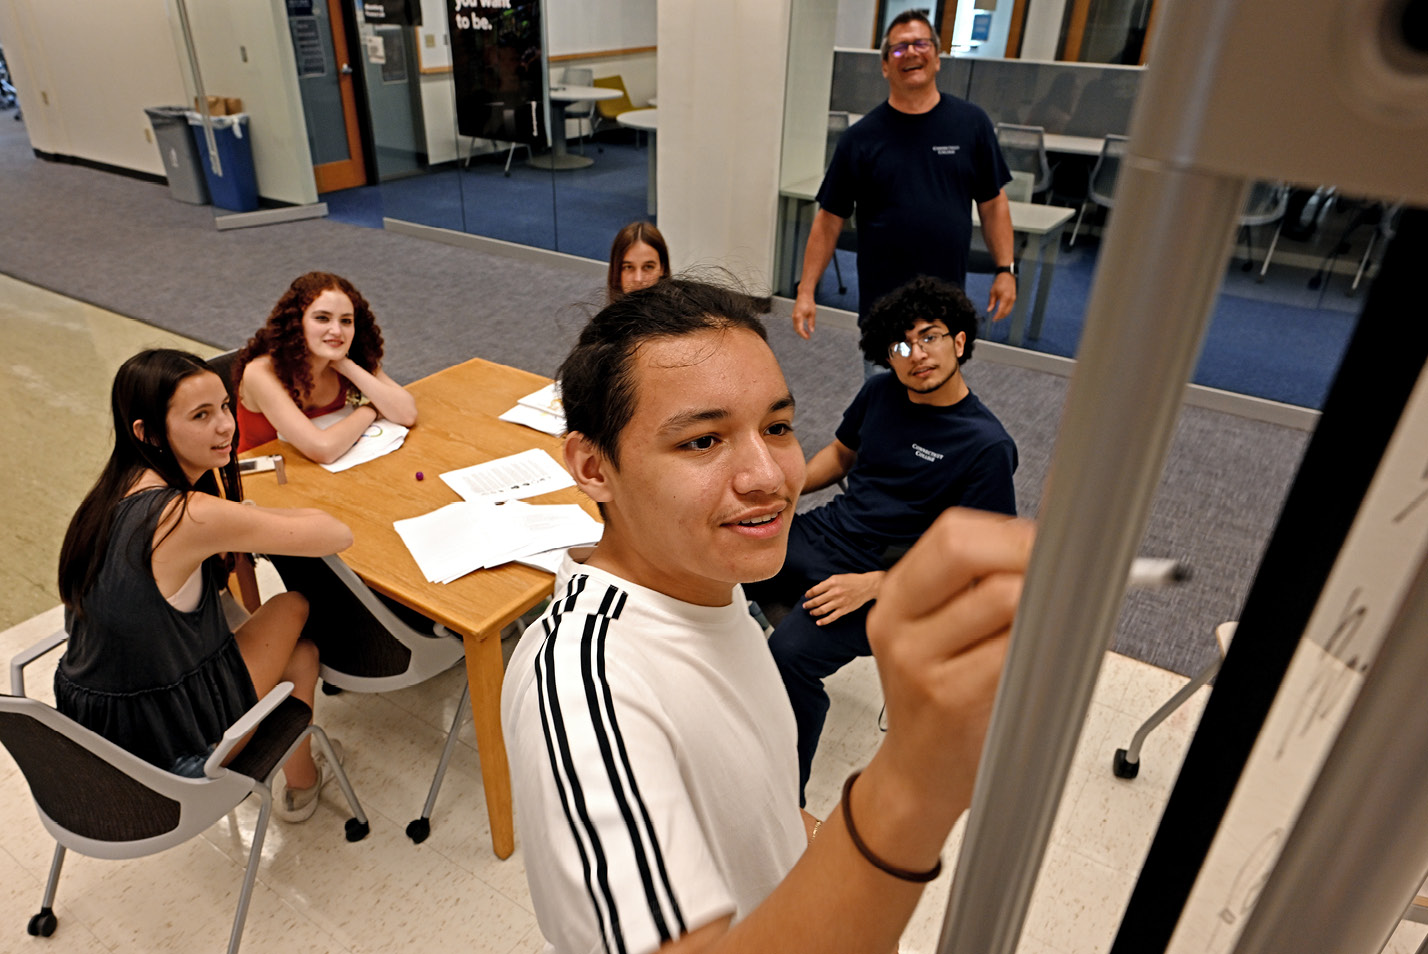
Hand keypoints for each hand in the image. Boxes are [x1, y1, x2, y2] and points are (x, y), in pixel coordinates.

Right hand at [792, 295, 817, 339]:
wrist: (804, 295)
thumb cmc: (808, 302)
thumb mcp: (812, 313)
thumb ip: (811, 323)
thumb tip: (812, 331)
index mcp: (798, 317)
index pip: (800, 329)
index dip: (804, 335)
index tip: (808, 338)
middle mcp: (794, 317)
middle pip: (796, 329)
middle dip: (802, 334)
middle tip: (808, 337)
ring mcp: (793, 316)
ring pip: (795, 327)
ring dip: (800, 331)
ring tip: (807, 334)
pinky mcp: (794, 315)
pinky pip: (795, 324)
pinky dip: (799, 328)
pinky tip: (804, 329)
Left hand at [803, 572, 883, 624]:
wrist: (867, 586)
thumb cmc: (853, 580)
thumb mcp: (838, 577)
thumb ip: (827, 583)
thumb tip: (817, 590)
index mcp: (832, 583)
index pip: (815, 590)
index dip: (808, 594)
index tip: (806, 596)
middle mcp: (835, 592)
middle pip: (817, 601)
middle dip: (808, 604)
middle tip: (805, 606)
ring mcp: (840, 602)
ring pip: (822, 610)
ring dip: (814, 612)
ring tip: (811, 612)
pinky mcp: (844, 610)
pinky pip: (832, 617)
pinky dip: (824, 621)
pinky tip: (818, 622)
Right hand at [866, 508, 1031, 810]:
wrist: (918, 773)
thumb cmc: (937, 701)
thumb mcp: (931, 636)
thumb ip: (971, 591)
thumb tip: (1042, 549)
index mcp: (894, 600)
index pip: (950, 534)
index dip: (1006, 532)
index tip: (1039, 546)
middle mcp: (898, 625)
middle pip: (963, 550)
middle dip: (1021, 553)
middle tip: (1052, 574)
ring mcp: (920, 661)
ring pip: (1001, 596)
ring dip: (1039, 603)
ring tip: (1046, 623)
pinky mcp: (953, 697)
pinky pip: (1014, 648)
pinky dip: (1041, 644)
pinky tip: (1041, 657)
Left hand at [987, 272, 1016, 321]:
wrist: (1007, 275)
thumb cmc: (999, 282)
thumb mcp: (993, 292)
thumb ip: (991, 302)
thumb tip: (989, 310)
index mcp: (1005, 298)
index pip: (1001, 310)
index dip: (997, 316)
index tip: (993, 319)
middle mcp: (1011, 299)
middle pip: (1006, 312)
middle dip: (1000, 317)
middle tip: (995, 319)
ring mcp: (1014, 299)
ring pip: (1009, 310)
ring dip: (1004, 314)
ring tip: (998, 316)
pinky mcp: (1014, 298)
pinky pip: (1011, 307)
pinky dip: (1006, 310)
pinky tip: (1002, 311)